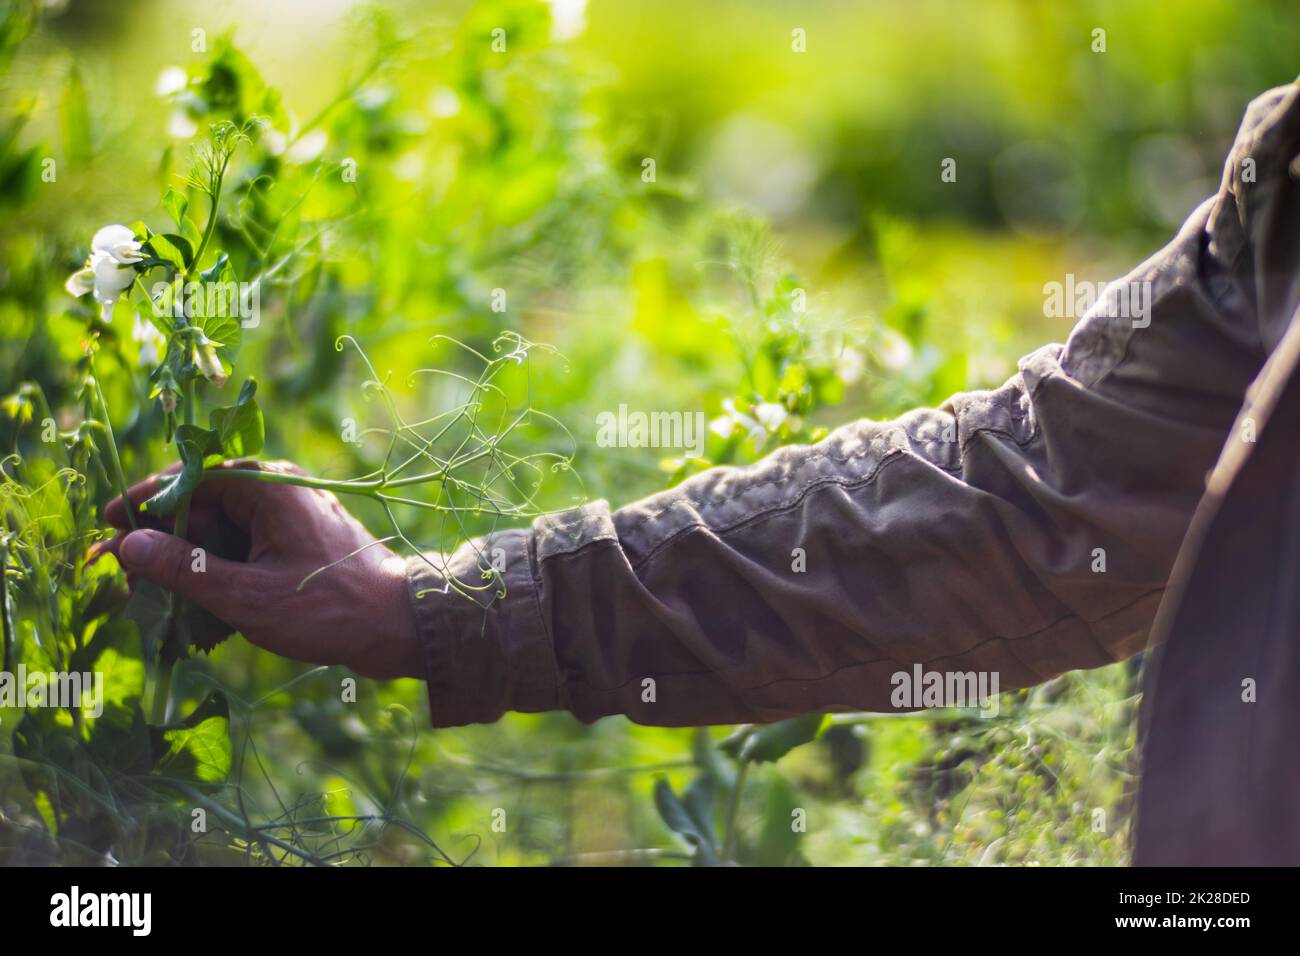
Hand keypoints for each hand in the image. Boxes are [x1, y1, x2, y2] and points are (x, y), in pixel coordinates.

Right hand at [96, 460, 422, 679]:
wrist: (402, 625)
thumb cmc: (327, 608)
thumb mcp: (244, 594)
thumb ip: (182, 569)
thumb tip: (128, 545)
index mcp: (267, 487)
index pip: (189, 481)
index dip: (143, 504)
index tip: (107, 525)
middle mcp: (280, 491)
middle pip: (204, 508)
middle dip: (164, 544)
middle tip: (125, 578)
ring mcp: (294, 517)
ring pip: (225, 533)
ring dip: (191, 565)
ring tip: (154, 600)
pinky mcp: (303, 544)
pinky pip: (250, 550)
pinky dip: (223, 575)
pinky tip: (198, 611)